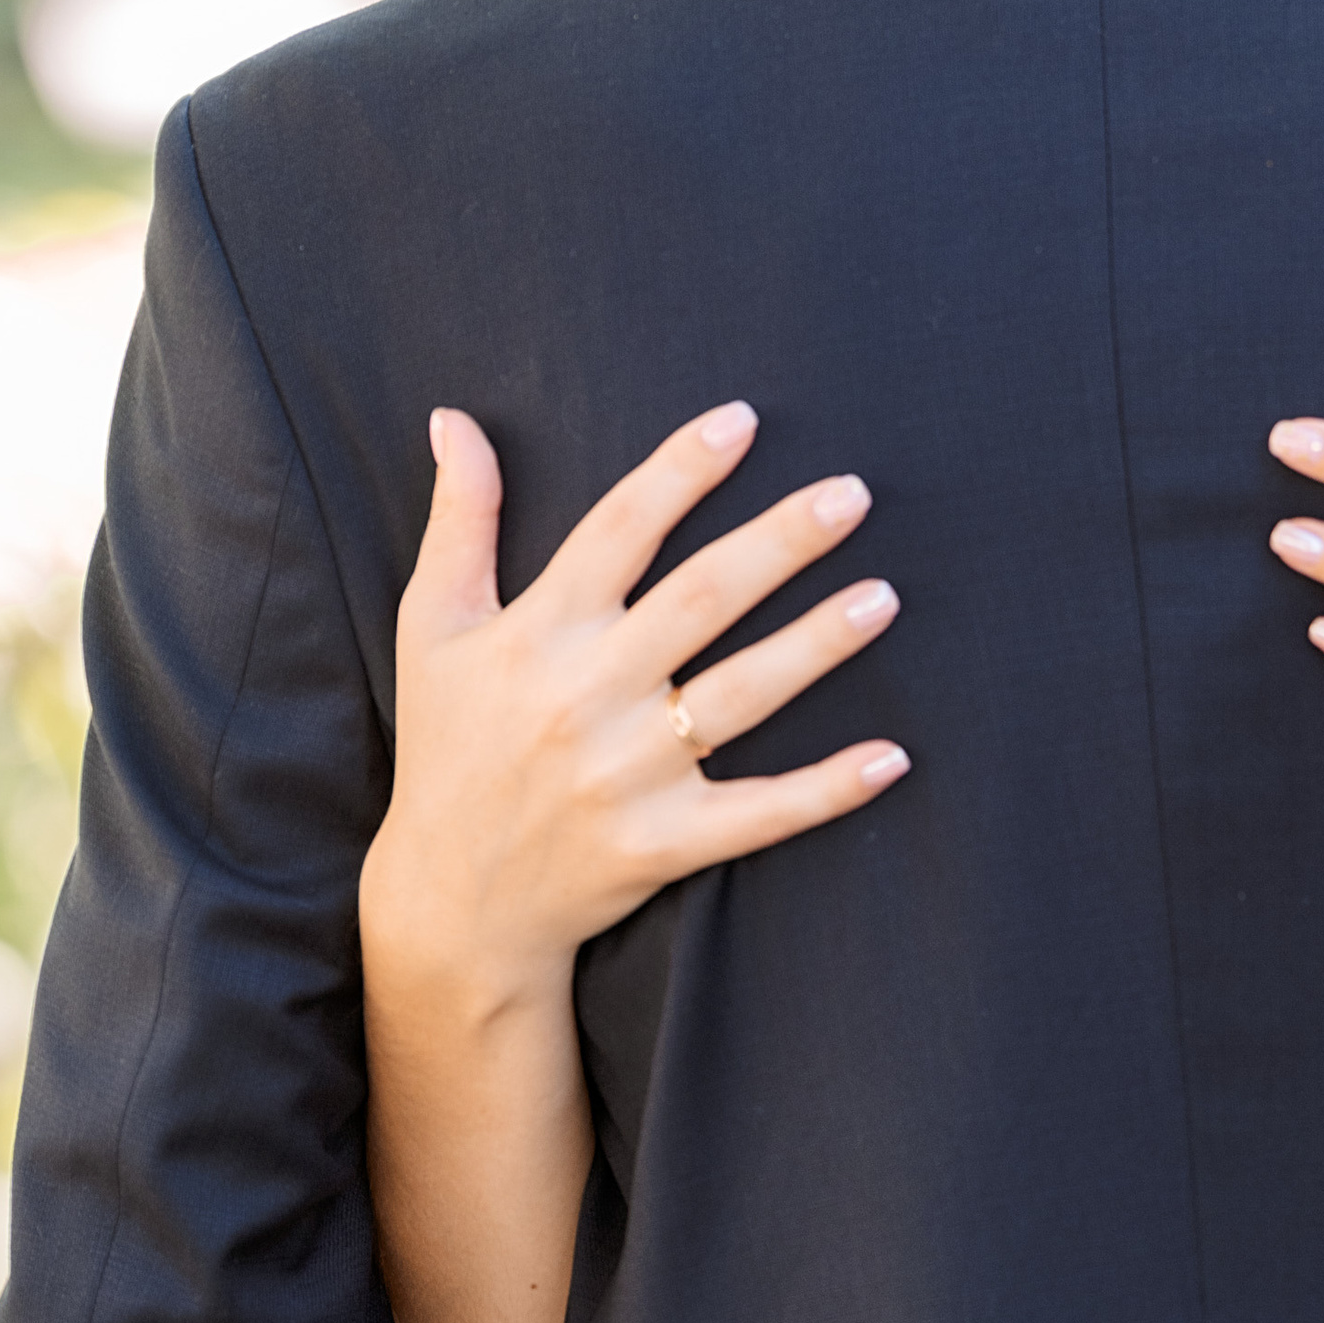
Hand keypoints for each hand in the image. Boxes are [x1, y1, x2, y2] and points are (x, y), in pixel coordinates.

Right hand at [360, 401, 908, 1019]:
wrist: (448, 906)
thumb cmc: (448, 746)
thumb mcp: (432, 626)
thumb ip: (459, 519)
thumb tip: (451, 416)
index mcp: (539, 633)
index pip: (618, 530)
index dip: (679, 472)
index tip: (742, 420)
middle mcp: (587, 697)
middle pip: (700, 601)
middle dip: (779, 543)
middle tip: (852, 493)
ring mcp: (628, 775)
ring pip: (741, 696)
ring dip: (817, 646)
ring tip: (885, 597)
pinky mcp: (662, 845)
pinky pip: (757, 815)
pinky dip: (826, 790)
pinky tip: (891, 757)